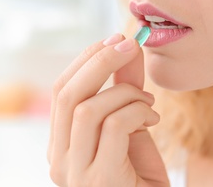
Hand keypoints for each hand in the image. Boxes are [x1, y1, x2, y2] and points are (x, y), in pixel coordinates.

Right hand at [47, 34, 169, 186]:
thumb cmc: (140, 172)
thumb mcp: (130, 123)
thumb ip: (124, 88)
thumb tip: (128, 49)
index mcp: (61, 142)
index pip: (61, 90)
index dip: (87, 59)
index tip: (115, 39)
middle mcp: (59, 158)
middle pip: (67, 95)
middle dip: (99, 61)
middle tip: (128, 45)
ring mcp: (75, 172)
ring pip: (87, 110)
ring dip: (124, 93)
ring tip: (147, 101)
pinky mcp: (99, 180)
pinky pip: (114, 126)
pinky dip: (137, 111)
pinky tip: (152, 118)